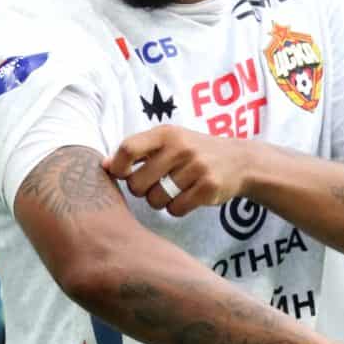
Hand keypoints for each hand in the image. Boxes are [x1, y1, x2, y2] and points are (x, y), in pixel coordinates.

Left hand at [107, 126, 253, 216]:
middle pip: (137, 183)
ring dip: (159, 201)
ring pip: (156, 200)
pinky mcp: (209, 188)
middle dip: (140, 190)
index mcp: (166, 133)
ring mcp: (197, 168)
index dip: (118, 167)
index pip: (127, 149)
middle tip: (153, 185)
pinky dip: (176, 209)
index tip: (122, 174)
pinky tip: (186, 198)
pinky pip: (176, 209)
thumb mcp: (169, 141)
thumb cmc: (193, 152)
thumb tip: (103, 166)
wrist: (240, 160)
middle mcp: (181, 148)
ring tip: (172, 191)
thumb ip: (138, 150)